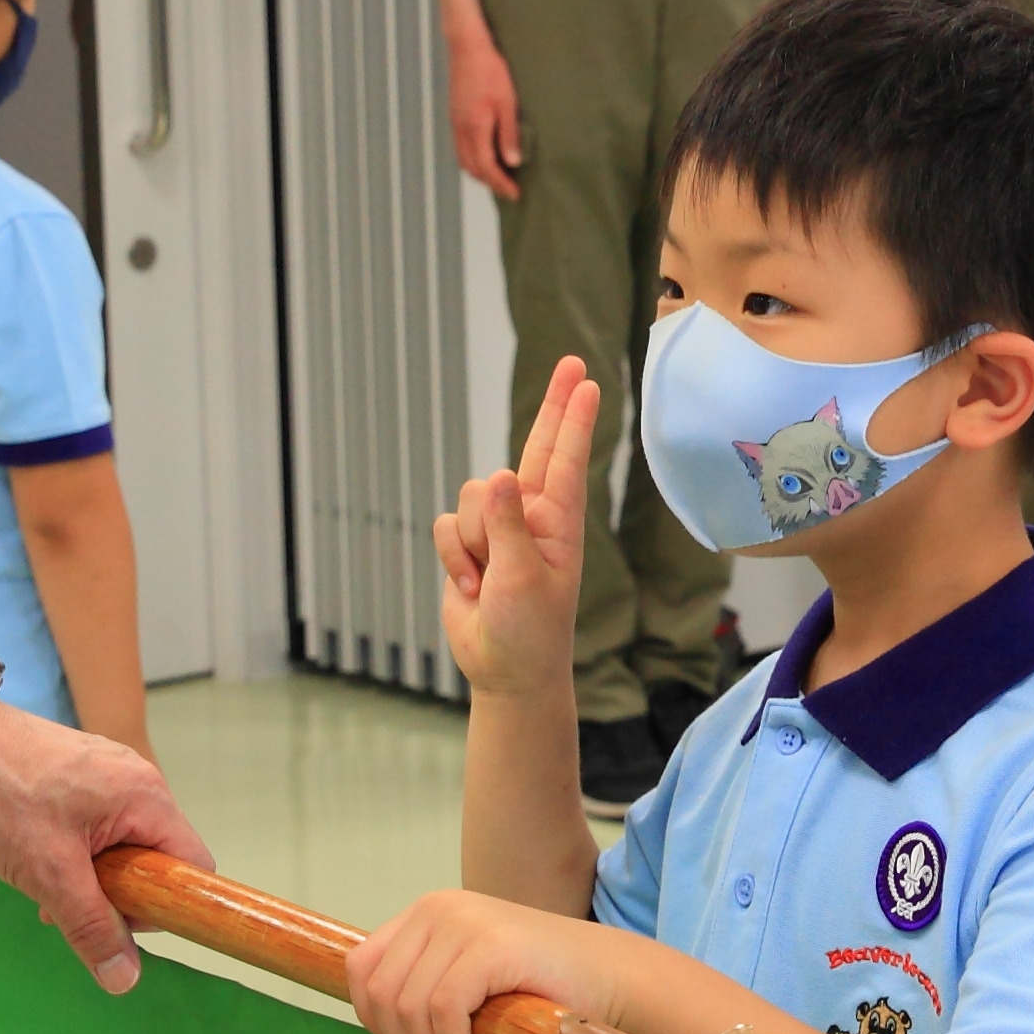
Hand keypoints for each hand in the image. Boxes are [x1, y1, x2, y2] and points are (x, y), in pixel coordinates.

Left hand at [0, 694, 210, 991]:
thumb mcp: (49, 874)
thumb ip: (92, 927)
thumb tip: (125, 978)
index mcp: (146, 796)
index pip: (191, 865)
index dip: (166, 904)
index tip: (121, 922)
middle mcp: (135, 779)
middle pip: (155, 859)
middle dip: (117, 895)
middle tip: (69, 906)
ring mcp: (106, 773)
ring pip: (120, 847)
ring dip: (89, 879)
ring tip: (42, 886)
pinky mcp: (77, 774)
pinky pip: (95, 828)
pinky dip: (72, 854)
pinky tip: (33, 862)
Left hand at [347, 887, 597, 1033]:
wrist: (611, 976)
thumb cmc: (543, 989)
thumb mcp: (471, 1004)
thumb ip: (424, 1024)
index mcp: (425, 914)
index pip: (361, 967)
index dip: (373, 1017)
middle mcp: (437, 909)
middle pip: (381, 992)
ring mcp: (463, 922)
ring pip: (409, 1005)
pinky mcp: (491, 945)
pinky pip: (443, 1009)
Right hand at [437, 359, 591, 696]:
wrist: (504, 670)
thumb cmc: (530, 628)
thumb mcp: (524, 576)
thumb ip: (508, 525)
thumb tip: (497, 476)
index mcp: (558, 521)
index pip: (565, 459)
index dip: (572, 417)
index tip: (586, 380)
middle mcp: (530, 515)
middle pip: (533, 447)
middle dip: (550, 407)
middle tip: (570, 363)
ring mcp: (498, 527)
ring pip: (470, 497)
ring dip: (472, 542)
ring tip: (490, 580)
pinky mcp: (467, 544)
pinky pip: (447, 526)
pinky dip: (454, 559)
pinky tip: (472, 588)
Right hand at [449, 30, 524, 201]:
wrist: (468, 48)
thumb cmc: (490, 70)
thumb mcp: (507, 102)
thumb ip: (509, 134)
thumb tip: (513, 162)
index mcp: (475, 128)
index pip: (486, 167)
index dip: (501, 183)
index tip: (515, 193)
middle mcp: (461, 130)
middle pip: (472, 168)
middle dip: (490, 182)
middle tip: (508, 189)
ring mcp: (455, 124)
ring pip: (464, 160)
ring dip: (480, 172)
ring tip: (499, 176)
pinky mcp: (455, 117)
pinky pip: (461, 148)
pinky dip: (473, 159)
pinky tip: (486, 155)